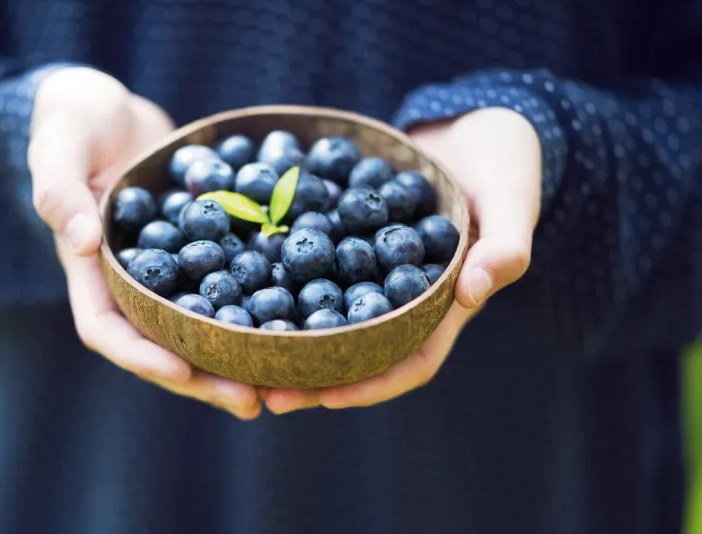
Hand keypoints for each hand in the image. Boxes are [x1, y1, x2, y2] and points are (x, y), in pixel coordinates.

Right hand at [28, 67, 260, 419]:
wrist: (112, 108)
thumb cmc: (72, 119)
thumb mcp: (58, 143)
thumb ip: (59, 190)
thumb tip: (84, 242)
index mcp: (91, 271)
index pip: (106, 329)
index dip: (140, 355)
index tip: (182, 370)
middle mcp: (132, 283)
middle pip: (164, 344)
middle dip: (204, 377)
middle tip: (253, 401)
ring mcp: (169, 271)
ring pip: (203, 326)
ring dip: (239, 356)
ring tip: (285, 380)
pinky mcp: (202, 251)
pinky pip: (231, 284)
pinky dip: (258, 306)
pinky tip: (299, 319)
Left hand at [264, 107, 540, 412]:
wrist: (471, 123)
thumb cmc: (506, 161)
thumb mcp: (513, 197)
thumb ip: (504, 246)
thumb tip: (472, 294)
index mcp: (446, 303)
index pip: (412, 361)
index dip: (372, 384)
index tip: (326, 399)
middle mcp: (404, 296)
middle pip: (358, 349)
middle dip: (314, 373)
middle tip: (264, 390)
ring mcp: (374, 270)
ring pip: (328, 313)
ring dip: (290, 334)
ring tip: (242, 347)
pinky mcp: (350, 238)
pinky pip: (315, 263)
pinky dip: (283, 273)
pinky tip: (242, 273)